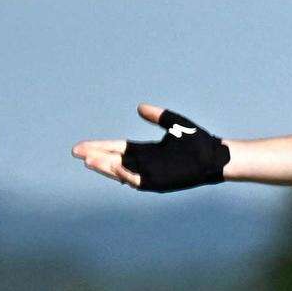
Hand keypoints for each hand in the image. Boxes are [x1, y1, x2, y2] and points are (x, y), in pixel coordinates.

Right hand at [74, 106, 228, 191]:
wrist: (215, 156)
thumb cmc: (199, 141)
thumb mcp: (175, 123)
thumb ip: (158, 116)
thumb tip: (139, 107)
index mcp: (146, 151)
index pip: (117, 149)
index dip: (100, 147)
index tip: (82, 146)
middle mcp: (146, 164)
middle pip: (114, 160)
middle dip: (96, 157)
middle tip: (76, 152)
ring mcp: (152, 174)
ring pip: (122, 172)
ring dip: (105, 167)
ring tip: (89, 160)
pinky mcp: (160, 183)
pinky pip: (138, 181)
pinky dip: (126, 176)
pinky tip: (114, 168)